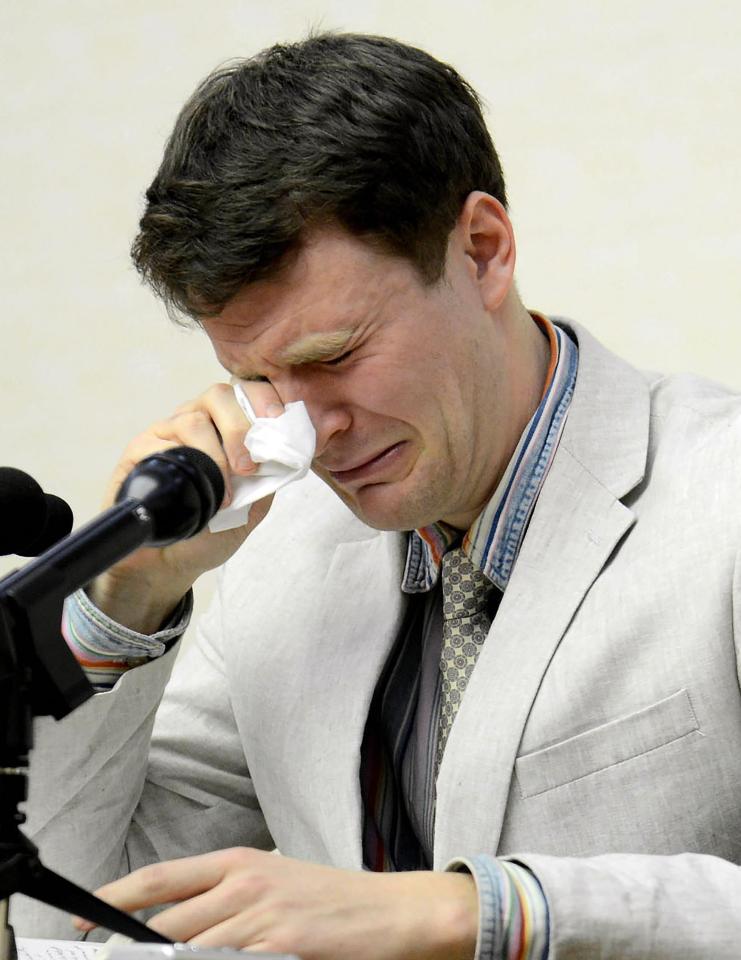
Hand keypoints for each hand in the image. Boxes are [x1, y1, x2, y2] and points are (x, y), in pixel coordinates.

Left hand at [74, 848, 477, 959]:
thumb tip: (177, 925)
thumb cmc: (333, 900)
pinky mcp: (281, 949)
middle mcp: (243, 884)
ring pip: (189, 952)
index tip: (81, 920)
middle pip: (165, 926)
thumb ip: (225, 899)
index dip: (112, 900)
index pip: (159, 878)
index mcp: (239, 862)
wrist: (393, 912)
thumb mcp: (274, 882)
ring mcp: (261, 919)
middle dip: (132, 952)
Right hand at [90, 380, 283, 632]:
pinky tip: (197, 494)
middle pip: (218, 395)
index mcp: (226, 426)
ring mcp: (166, 434)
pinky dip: (184, 464)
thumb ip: (271, 480)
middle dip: (240, 427)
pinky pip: (159, 443)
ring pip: (191, 419)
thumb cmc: (212, 530)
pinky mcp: (139, 451)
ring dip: (215, 455)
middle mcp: (196, 421)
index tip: (277, 420)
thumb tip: (292, 456)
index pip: (245, 392)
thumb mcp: (253, 507)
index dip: (263, 398)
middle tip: (249, 467)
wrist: (168, 562)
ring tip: (226, 495)